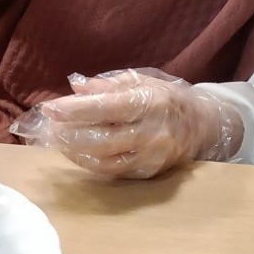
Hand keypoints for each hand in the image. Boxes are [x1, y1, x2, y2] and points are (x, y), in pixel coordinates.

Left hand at [14, 69, 242, 178]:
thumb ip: (107, 84)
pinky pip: (112, 171)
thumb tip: (75, 88)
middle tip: (52, 126)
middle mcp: (152, 132)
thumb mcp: (141, 80)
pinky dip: (89, 162)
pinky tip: (77, 151)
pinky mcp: (148, 172)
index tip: (50, 108)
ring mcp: (151, 156)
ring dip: (75, 151)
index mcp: (151, 102)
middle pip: (102, 139)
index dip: (75, 110)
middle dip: (70, 134)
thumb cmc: (165, 98)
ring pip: (104, 160)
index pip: (106, 108)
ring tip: (59, 139)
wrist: (202, 125)